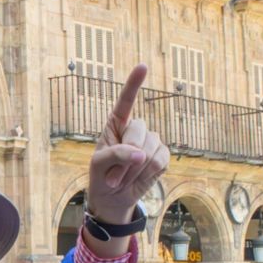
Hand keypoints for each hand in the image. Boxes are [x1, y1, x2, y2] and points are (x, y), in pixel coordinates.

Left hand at [87, 64, 169, 222]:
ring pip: (150, 149)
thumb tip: (141, 155)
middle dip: (127, 155)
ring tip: (123, 177)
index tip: (142, 66)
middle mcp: (135, 129)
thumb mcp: (99, 164)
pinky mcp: (162, 156)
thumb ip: (117, 155)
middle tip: (114, 174)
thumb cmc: (101, 175)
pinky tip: (138, 178)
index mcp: (116, 125)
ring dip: (134, 169)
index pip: (125, 101)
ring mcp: (151, 142)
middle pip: (139, 130)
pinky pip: (160, 161)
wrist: (113, 197)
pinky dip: (147, 174)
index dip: (134, 84)